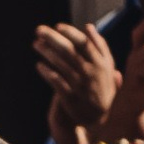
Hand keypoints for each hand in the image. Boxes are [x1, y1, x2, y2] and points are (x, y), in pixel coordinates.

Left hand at [34, 20, 120, 143]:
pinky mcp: (71, 97)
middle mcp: (91, 72)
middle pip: (70, 51)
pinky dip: (47, 72)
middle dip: (53, 38)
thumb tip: (89, 26)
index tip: (58, 26)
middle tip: (38, 30)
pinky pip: (56, 82)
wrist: (99, 116)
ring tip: (35, 44)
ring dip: (46, 52)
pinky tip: (38, 65)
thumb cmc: (101, 85)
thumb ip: (100, 46)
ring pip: (61, 65)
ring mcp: (81, 85)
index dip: (71, 33)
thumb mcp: (107, 66)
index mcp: (101, 62)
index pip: (84, 43)